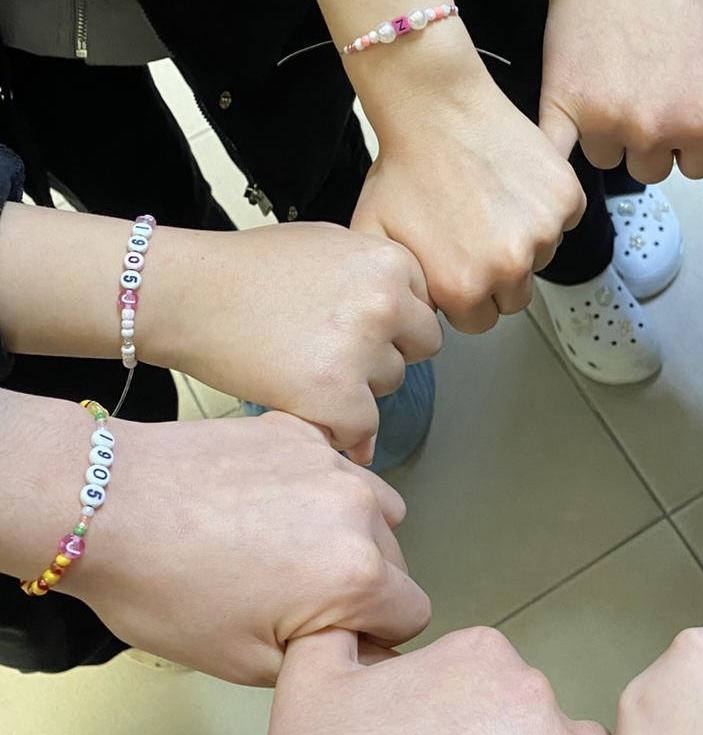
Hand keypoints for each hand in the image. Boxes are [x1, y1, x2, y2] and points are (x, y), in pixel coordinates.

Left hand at [68, 412, 430, 685]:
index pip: (412, 615)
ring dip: (351, 533)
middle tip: (293, 595)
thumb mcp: (246, 664)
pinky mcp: (300, 432)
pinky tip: (268, 504)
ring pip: (378, 509)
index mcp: (357, 575)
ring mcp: (332, 464)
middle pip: (397, 561)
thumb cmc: (164, 587)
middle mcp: (362, 511)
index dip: (375, 634)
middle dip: (361, 584)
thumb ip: (324, 664)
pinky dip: (318, 489)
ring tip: (288, 546)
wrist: (104, 504)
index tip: (332, 634)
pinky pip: (336, 467)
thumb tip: (361, 651)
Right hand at [165, 223, 441, 464]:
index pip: (424, 309)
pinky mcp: (337, 395)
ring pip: (390, 386)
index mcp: (389, 261)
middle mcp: (386, 302)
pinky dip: (337, 426)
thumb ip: (377, 279)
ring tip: (304, 362)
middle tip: (327, 345)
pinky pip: (362, 427)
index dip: (389, 322)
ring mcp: (363, 349)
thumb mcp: (330, 247)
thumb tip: (407, 319)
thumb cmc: (248, 270)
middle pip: (418, 349)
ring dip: (357, 385)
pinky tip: (304, 400)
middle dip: (382, 353)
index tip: (348, 319)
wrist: (187, 294)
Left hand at [345, 21, 585, 333]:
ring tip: (490, 203)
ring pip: (541, 258)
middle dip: (497, 276)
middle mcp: (509, 267)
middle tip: (474, 235)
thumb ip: (404, 290)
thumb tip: (418, 317)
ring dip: (523, 240)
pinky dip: (546, 207)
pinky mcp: (565, 198)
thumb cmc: (404, 167)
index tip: (458, 268)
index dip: (466, 296)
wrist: (435, 107)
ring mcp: (543, 232)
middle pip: (514, 297)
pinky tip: (513, 186)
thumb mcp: (379, 241)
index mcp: (464, 288)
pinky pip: (564, 219)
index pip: (480, 321)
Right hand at [539, 0, 702, 181]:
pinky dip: (555, 157)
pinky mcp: (563, 111)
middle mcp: (653, 129)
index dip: (683, 146)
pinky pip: (557, 155)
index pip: (694, 168)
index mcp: (698, 121)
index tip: (673, 121)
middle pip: (650, 170)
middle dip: (647, 144)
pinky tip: (562, 151)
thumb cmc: (670, 4)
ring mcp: (605, 123)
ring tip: (610, 93)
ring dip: (607, 137)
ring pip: (607, 160)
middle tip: (640, 102)